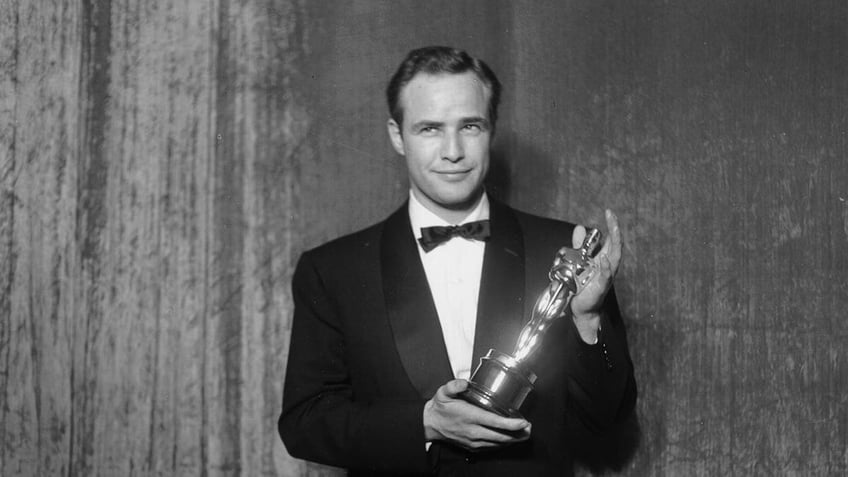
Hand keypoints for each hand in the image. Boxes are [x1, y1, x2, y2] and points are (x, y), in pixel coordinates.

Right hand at [423, 379, 530, 449]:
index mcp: (469, 417)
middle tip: (529, 428)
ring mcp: (473, 441)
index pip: (494, 422)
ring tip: (525, 434)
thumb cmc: (439, 408)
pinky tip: (509, 439)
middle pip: (501, 436)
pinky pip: (491, 447)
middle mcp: (473, 431)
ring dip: (513, 440)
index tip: (523, 422)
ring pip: (498, 444)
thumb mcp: (443, 392)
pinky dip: (502, 444)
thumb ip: (453, 386)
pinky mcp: (472, 447)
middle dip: (518, 434)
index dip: (511, 424)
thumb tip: (464, 382)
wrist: (430, 425)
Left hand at [569, 210, 621, 337]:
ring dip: (615, 244)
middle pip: (616, 245)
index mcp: (604, 258)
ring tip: (614, 231)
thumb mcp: (579, 260)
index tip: (609, 212)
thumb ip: (580, 246)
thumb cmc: (582, 284)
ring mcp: (606, 276)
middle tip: (612, 216)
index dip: (611, 225)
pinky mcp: (601, 287)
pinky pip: (606, 276)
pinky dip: (606, 268)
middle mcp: (608, 265)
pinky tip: (605, 259)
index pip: (611, 239)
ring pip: (614, 258)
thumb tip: (579, 227)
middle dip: (615, 230)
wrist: (581, 306)